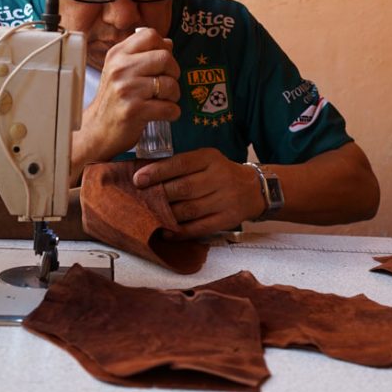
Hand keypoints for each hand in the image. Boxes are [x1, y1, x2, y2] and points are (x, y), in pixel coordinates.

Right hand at [70, 28, 179, 179]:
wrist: (97, 131)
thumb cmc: (113, 100)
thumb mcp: (121, 71)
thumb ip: (143, 55)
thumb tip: (168, 43)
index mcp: (117, 54)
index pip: (151, 35)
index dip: (163, 48)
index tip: (161, 63)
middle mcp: (120, 68)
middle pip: (165, 58)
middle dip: (173, 73)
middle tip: (166, 84)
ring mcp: (126, 89)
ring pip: (170, 84)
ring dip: (173, 95)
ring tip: (163, 100)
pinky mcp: (134, 110)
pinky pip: (169, 108)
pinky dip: (172, 113)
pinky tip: (162, 114)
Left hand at [132, 148, 264, 236]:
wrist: (253, 189)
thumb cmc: (220, 172)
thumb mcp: (205, 160)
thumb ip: (181, 165)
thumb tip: (146, 174)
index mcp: (210, 158)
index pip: (180, 164)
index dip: (157, 172)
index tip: (138, 179)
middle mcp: (219, 177)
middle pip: (183, 188)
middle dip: (159, 195)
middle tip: (140, 200)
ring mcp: (224, 200)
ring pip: (189, 210)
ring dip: (166, 215)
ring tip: (148, 217)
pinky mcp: (226, 220)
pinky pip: (199, 228)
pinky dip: (179, 232)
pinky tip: (165, 232)